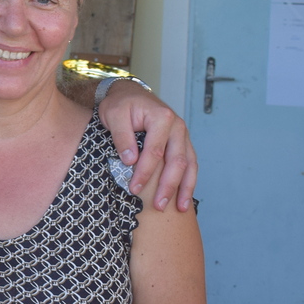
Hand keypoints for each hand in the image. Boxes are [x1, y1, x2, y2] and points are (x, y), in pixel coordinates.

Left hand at [98, 81, 197, 211]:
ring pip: (189, 165)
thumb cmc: (120, 105)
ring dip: (185, 188)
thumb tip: (130, 161)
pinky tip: (183, 198)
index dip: (144, 173)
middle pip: (176, 161)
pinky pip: (190, 164)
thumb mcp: (114, 115)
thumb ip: (122, 137)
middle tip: (157, 206)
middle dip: (168, 186)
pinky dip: (189, 181)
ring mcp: (182, 135)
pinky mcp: (182, 143)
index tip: (133, 189)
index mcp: (161, 118)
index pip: (155, 152)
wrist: (130, 94)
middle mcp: (177, 126)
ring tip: (179, 209)